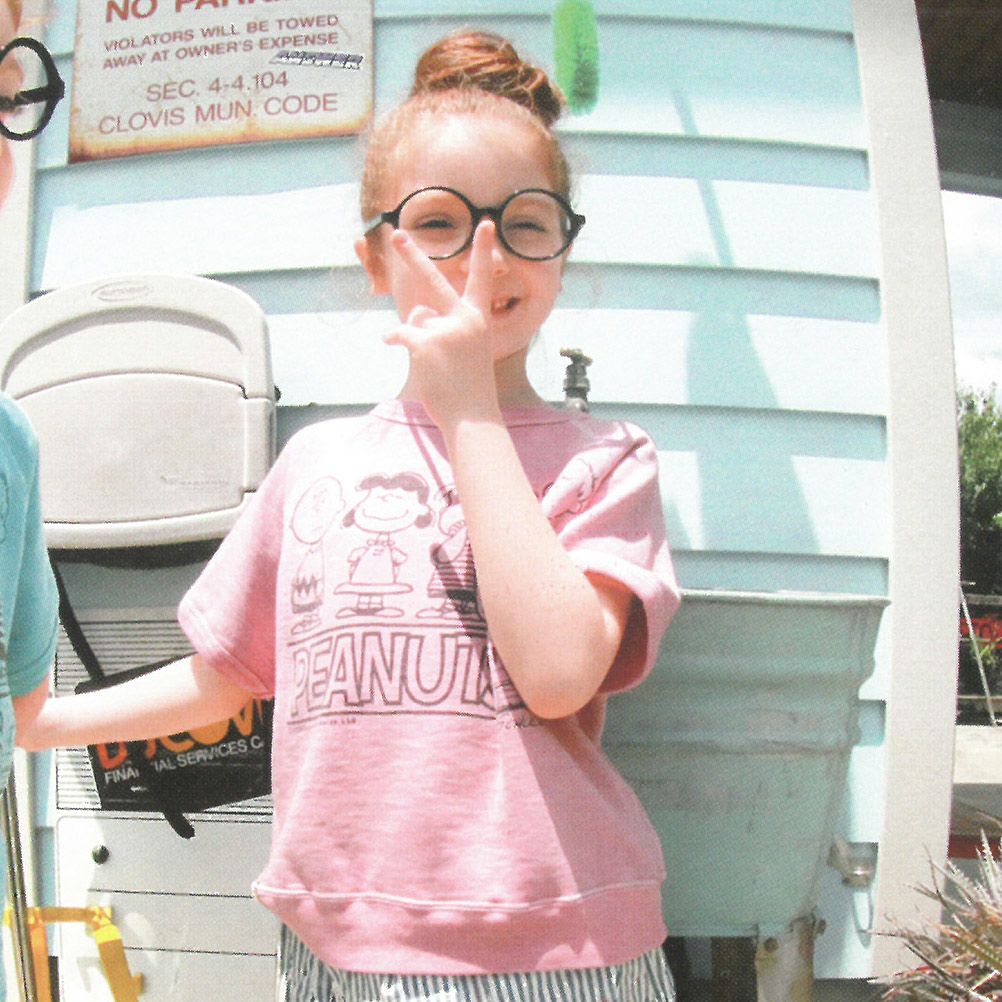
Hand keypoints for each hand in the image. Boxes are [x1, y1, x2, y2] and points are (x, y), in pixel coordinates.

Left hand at [383, 220, 501, 429]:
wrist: (472, 416)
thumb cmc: (470, 386)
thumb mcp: (466, 350)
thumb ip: (443, 325)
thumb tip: (415, 313)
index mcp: (478, 319)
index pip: (481, 278)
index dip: (483, 251)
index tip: (486, 223)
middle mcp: (463, 318)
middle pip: (433, 280)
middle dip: (412, 255)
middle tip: (396, 234)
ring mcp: (444, 329)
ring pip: (415, 319)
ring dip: (416, 337)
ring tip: (434, 363)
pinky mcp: (424, 343)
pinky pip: (399, 333)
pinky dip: (395, 341)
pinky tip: (399, 351)